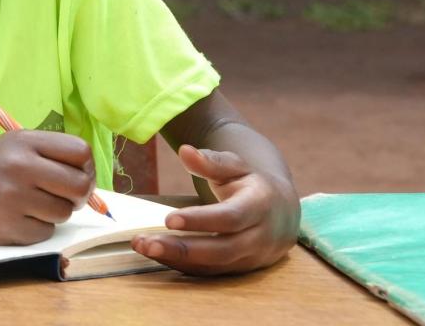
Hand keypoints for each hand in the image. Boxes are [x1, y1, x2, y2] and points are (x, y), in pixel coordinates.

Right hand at [0, 130, 96, 244]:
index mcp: (23, 140)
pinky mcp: (6, 225)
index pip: (80, 151)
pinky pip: (44, 232)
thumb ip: (49, 156)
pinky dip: (34, 230)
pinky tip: (14, 218)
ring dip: (52, 214)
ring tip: (28, 205)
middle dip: (77, 196)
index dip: (86, 167)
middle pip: (80, 185)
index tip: (76, 176)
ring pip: (64, 213)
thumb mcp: (12, 147)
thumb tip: (90, 180)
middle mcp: (19, 165)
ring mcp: (12, 196)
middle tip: (61, 197)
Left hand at [132, 145, 298, 274]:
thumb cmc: (252, 184)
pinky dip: (182, 265)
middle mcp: (260, 237)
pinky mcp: (241, 270)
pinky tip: (157, 254)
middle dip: (182, 248)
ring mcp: (252, 258)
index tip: (168, 219)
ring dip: (176, 259)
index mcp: (260, 206)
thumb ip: (211, 161)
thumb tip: (185, 151)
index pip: (230, 218)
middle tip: (145, 243)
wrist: (282, 212)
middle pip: (221, 249)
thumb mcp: (236, 166)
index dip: (200, 220)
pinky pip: (211, 273)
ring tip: (143, 247)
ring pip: (214, 265)